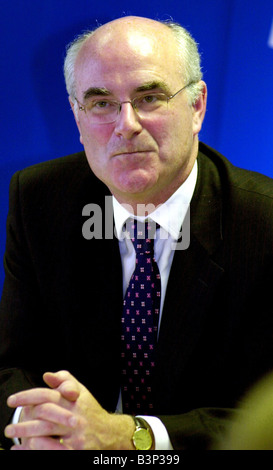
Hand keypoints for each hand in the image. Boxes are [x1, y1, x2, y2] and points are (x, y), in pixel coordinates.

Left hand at [5, 370, 134, 449]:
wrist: (110, 433)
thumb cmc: (90, 411)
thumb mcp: (81, 391)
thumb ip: (65, 380)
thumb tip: (47, 376)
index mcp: (72, 400)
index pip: (47, 394)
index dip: (27, 396)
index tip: (12, 400)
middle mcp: (73, 415)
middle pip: (43, 415)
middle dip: (23, 421)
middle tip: (8, 428)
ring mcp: (75, 434)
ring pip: (46, 433)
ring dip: (26, 436)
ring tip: (13, 437)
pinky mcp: (76, 450)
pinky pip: (52, 450)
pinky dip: (37, 450)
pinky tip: (25, 449)